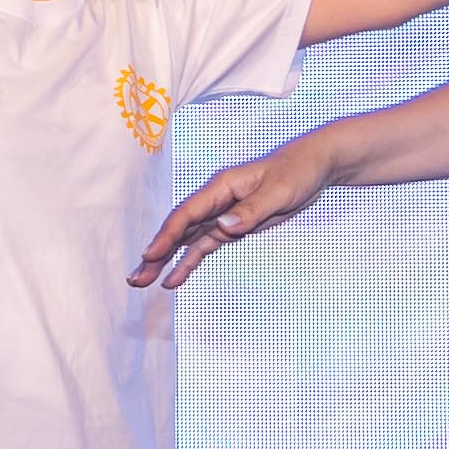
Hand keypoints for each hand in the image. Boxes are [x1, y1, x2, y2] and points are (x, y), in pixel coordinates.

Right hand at [136, 137, 340, 287]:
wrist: (313, 166)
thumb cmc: (297, 172)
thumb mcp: (279, 191)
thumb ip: (250, 210)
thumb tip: (223, 227)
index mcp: (221, 187)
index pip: (187, 214)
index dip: (166, 236)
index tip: (149, 256)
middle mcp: (215, 201)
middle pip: (178, 230)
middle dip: (156, 253)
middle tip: (135, 279)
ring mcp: (221, 215)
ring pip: (185, 240)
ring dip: (165, 260)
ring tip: (143, 281)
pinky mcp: (232, 227)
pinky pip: (203, 246)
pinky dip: (188, 262)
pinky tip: (174, 279)